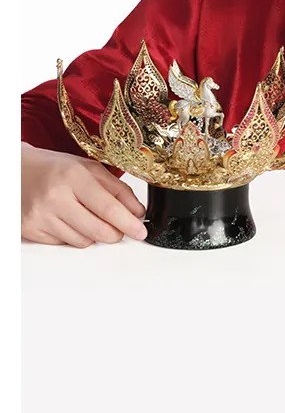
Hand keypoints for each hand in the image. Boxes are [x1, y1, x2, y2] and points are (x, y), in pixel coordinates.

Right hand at [21, 144, 147, 246]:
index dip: (128, 223)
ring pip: (83, 242)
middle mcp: (56, 198)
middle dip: (116, 233)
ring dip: (94, 235)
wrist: (16, 171)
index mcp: (73, 177)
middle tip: (121, 228)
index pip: (108, 208)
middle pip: (98, 230)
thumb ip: (116, 189)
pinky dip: (74, 236)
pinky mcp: (31, 231)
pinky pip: (65, 244)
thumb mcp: (88, 168)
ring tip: (88, 216)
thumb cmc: (54, 168)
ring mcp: (41, 216)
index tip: (140, 230)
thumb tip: (137, 211)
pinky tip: (69, 220)